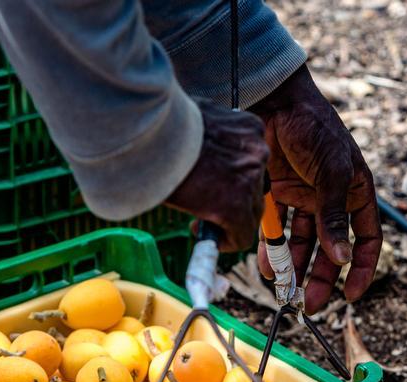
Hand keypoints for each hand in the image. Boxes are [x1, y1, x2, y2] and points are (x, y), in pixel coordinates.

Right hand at [165, 103, 268, 251]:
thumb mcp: (196, 116)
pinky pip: (241, 236)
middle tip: (207, 206)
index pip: (251, 162)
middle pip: (255, 189)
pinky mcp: (235, 206)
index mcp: (248, 128)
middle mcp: (256, 152)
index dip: (233, 179)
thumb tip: (195, 147)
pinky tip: (200, 233)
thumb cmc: (162, 122)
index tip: (212, 184)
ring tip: (200, 221)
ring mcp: (249, 180)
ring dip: (228, 222)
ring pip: (250, 214)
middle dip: (233, 201)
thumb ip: (208, 134)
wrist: (150, 131)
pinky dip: (225, 241)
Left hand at [251, 65, 381, 314]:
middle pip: (330, 250)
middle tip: (308, 303)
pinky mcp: (279, 196)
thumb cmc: (315, 129)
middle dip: (320, 278)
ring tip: (283, 289)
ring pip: (302, 245)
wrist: (274, 102)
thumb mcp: (331, 172)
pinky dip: (272, 250)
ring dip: (294, 268)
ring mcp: (305, 200)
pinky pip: (277, 231)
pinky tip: (267, 266)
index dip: (362, 269)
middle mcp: (332, 201)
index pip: (367, 241)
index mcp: (357, 194)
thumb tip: (343, 257)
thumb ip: (334, 216)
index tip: (350, 296)